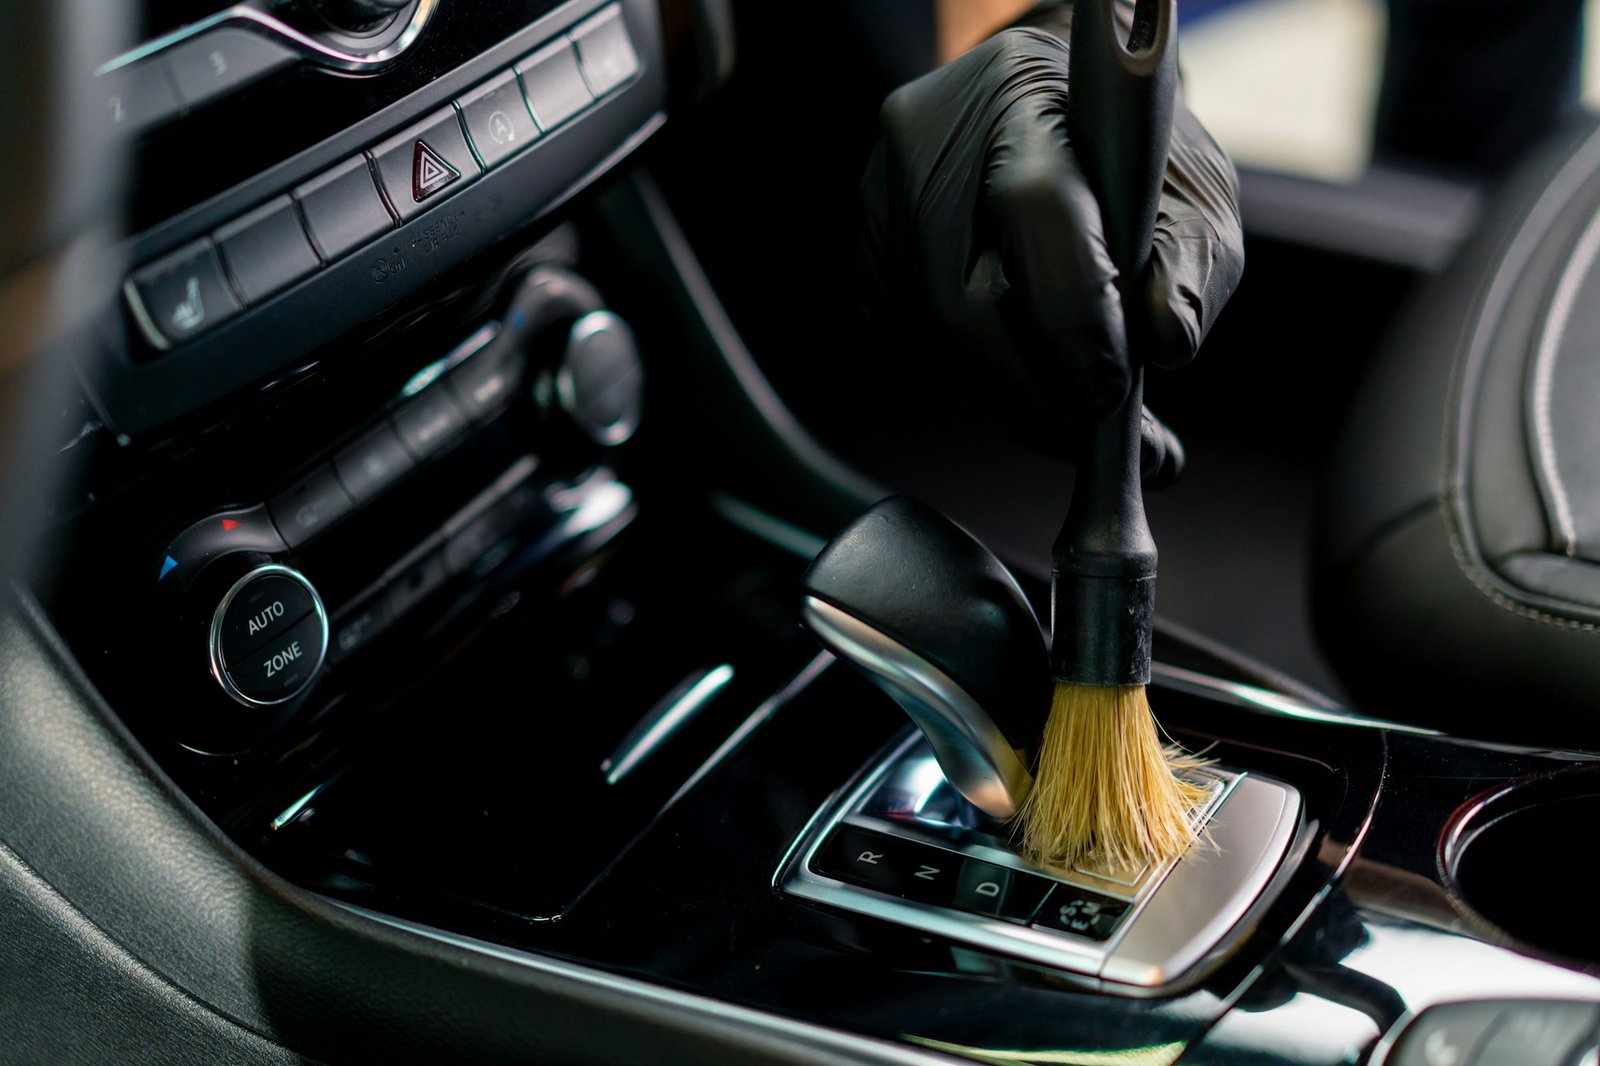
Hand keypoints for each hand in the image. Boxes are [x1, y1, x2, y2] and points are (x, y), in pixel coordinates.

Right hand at [860, 13, 1243, 428]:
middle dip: (1029, 392)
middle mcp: (930, 139)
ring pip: (927, 336)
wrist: (1051, 110)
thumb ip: (1191, 268)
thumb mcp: (1191, 193)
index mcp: (1023, 97)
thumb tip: (1167, 346)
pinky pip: (905, 339)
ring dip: (1000, 399)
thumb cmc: (1127, 155)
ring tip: (1068, 420)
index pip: (1035, 210)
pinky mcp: (864, 244)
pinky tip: (1020, 382)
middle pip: (958, 299)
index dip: (1072, 318)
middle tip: (1088, 435)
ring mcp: (881, 195)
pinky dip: (967, 379)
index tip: (1113, 392)